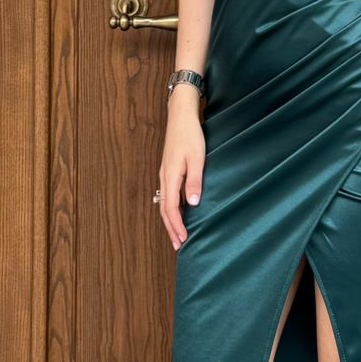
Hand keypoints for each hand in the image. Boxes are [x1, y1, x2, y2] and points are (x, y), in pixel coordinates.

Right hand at [158, 109, 204, 249]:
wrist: (180, 116)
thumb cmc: (190, 135)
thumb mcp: (197, 158)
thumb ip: (195, 181)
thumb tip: (193, 204)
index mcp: (171, 176)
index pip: (172, 208)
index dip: (177, 226)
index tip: (183, 240)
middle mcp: (164, 177)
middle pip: (164, 209)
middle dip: (171, 228)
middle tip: (177, 245)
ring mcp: (165, 173)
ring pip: (163, 203)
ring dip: (170, 220)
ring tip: (176, 234)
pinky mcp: (168, 170)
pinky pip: (167, 194)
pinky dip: (171, 208)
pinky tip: (178, 212)